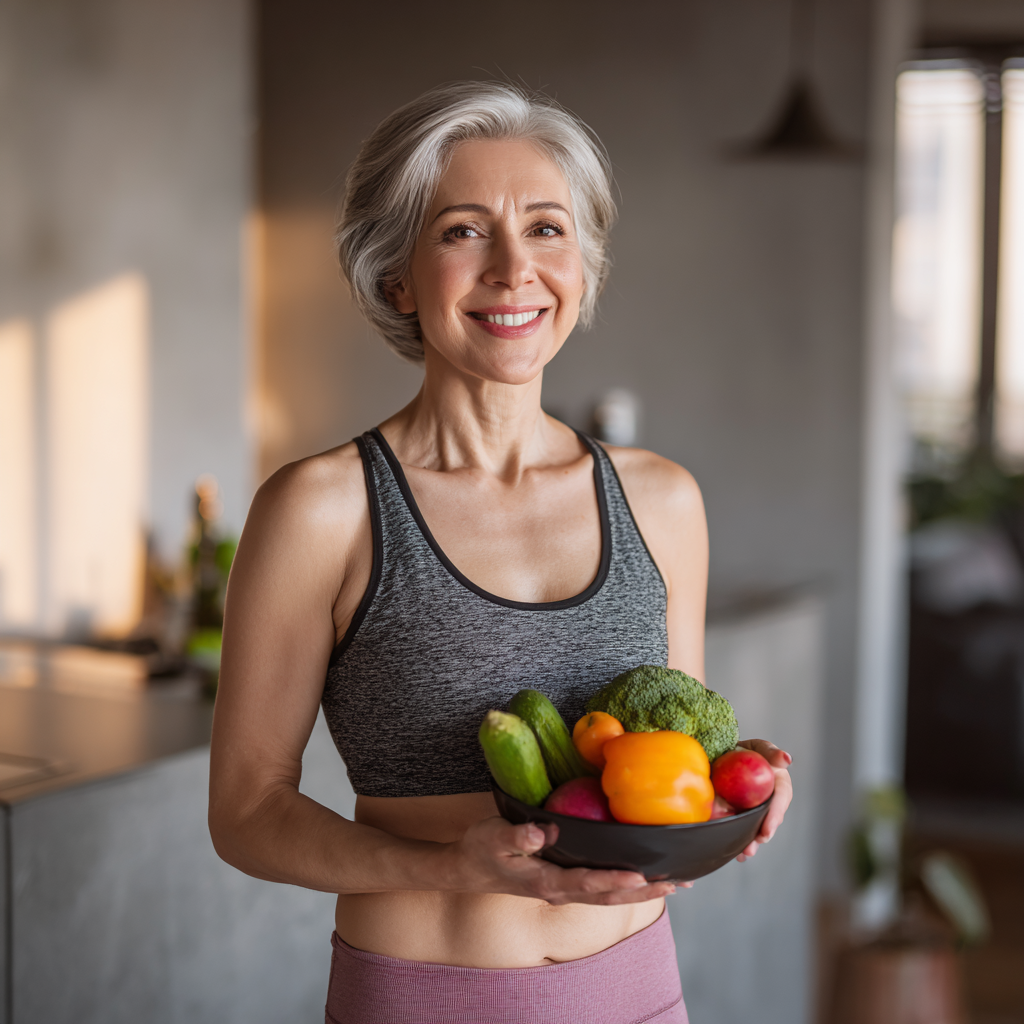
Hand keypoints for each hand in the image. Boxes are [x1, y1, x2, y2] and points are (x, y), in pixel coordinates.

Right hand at [445, 816, 682, 904]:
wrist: (468, 868)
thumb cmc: (481, 849)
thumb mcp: (493, 837)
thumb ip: (518, 834)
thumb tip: (544, 831)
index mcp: (546, 881)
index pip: (587, 883)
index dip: (614, 880)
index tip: (641, 875)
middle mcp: (560, 891)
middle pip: (609, 895)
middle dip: (644, 891)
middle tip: (678, 883)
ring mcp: (564, 889)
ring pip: (610, 895)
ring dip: (643, 891)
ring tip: (676, 883)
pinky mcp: (566, 882)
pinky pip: (601, 886)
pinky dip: (627, 883)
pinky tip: (644, 875)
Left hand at [733, 739, 791, 861]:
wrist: (729, 754)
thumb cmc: (750, 751)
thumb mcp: (760, 748)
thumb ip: (771, 752)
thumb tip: (786, 759)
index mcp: (779, 786)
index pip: (780, 802)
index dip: (774, 817)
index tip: (766, 832)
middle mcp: (770, 802)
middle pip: (768, 821)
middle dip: (760, 836)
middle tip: (750, 848)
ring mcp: (756, 810)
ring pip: (755, 828)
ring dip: (749, 843)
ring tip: (742, 855)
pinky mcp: (742, 814)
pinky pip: (741, 828)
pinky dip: (737, 840)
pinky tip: (733, 852)